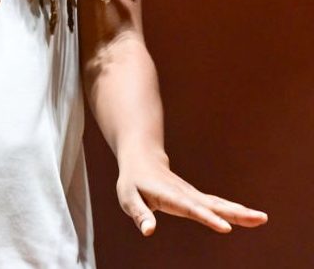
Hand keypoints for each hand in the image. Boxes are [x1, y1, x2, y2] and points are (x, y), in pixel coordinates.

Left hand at [116, 153, 267, 235]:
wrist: (142, 159)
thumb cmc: (133, 182)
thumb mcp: (128, 198)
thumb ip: (139, 214)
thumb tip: (148, 231)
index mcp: (170, 196)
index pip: (191, 208)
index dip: (208, 218)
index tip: (226, 228)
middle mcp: (186, 194)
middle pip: (214, 205)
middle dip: (237, 213)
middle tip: (260, 219)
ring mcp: (193, 195)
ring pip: (219, 203)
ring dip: (241, 212)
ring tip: (262, 218)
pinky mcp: (197, 198)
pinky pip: (218, 204)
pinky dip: (234, 210)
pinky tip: (250, 217)